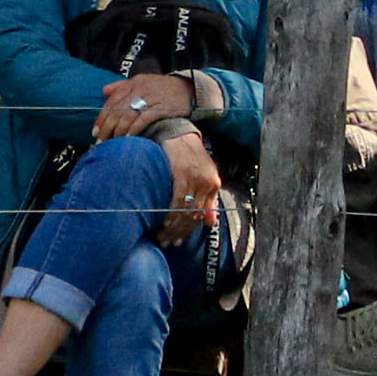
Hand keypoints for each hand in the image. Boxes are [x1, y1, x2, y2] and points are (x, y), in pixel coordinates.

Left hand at [94, 73, 194, 139]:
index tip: (95, 132)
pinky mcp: (161, 108)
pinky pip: (143, 120)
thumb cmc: (164, 88)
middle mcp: (140, 90)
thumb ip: (123, 86)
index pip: (112, 101)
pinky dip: (134, 129)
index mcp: (133, 84)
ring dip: (118, 132)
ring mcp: (150, 99)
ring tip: (113, 144)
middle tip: (101, 143)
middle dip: (107, 129)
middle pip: (117, 111)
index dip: (102, 118)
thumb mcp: (143, 82)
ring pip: (127, 116)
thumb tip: (104, 91)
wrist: (189, 90)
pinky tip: (128, 138)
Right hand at [157, 131, 220, 246]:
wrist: (178, 133)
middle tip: (168, 242)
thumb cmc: (189, 155)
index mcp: (213, 183)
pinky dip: (171, 212)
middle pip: (193, 214)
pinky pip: (177, 198)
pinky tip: (164, 222)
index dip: (190, 229)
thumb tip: (211, 222)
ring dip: (173, 226)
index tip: (179, 240)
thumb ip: (208, 199)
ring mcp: (194, 178)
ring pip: (185, 209)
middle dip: (180, 232)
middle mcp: (206, 182)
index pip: (202, 213)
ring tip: (163, 236)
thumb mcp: (204, 175)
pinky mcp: (182, 173)